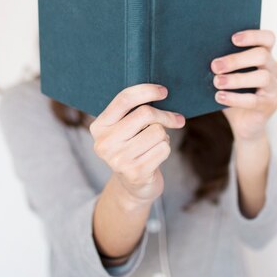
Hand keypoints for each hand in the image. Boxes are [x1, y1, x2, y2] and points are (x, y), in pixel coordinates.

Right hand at [90, 84, 185, 204]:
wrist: (132, 186)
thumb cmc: (132, 147)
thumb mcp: (124, 128)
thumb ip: (134, 110)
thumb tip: (162, 93)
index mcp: (99, 126)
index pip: (124, 99)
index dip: (147, 91)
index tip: (164, 91)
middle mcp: (105, 143)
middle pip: (145, 113)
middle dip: (165, 115)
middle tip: (176, 119)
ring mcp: (119, 160)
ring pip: (158, 131)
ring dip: (164, 136)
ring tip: (155, 143)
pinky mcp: (135, 173)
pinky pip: (163, 148)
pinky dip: (165, 149)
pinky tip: (155, 155)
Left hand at [210, 29, 276, 143]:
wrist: (241, 122)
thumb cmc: (232, 91)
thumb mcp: (226, 75)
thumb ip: (221, 63)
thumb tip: (200, 52)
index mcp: (264, 55)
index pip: (267, 38)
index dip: (253, 35)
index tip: (232, 39)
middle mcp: (273, 68)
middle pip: (262, 55)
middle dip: (236, 59)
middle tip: (215, 66)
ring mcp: (273, 87)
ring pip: (261, 77)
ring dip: (236, 79)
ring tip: (217, 82)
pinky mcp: (269, 105)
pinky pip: (254, 100)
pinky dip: (235, 98)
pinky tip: (220, 97)